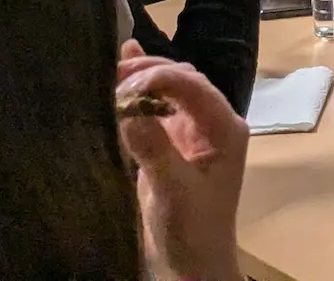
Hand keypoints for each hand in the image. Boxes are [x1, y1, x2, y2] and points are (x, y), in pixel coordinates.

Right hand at [116, 54, 247, 280]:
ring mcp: (192, 132)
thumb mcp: (172, 191)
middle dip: (150, 73)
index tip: (123, 85)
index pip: (194, 86)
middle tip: (110, 77)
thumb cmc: (191, 229)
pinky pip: (156, 110)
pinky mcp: (172, 144)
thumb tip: (130, 108)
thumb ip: (155, 149)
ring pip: (169, 91)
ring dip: (143, 80)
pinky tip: (121, 72)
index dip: (160, 77)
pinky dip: (140, 92)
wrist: (193, 265)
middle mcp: (212, 123)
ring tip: (109, 77)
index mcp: (225, 128)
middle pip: (183, 81)